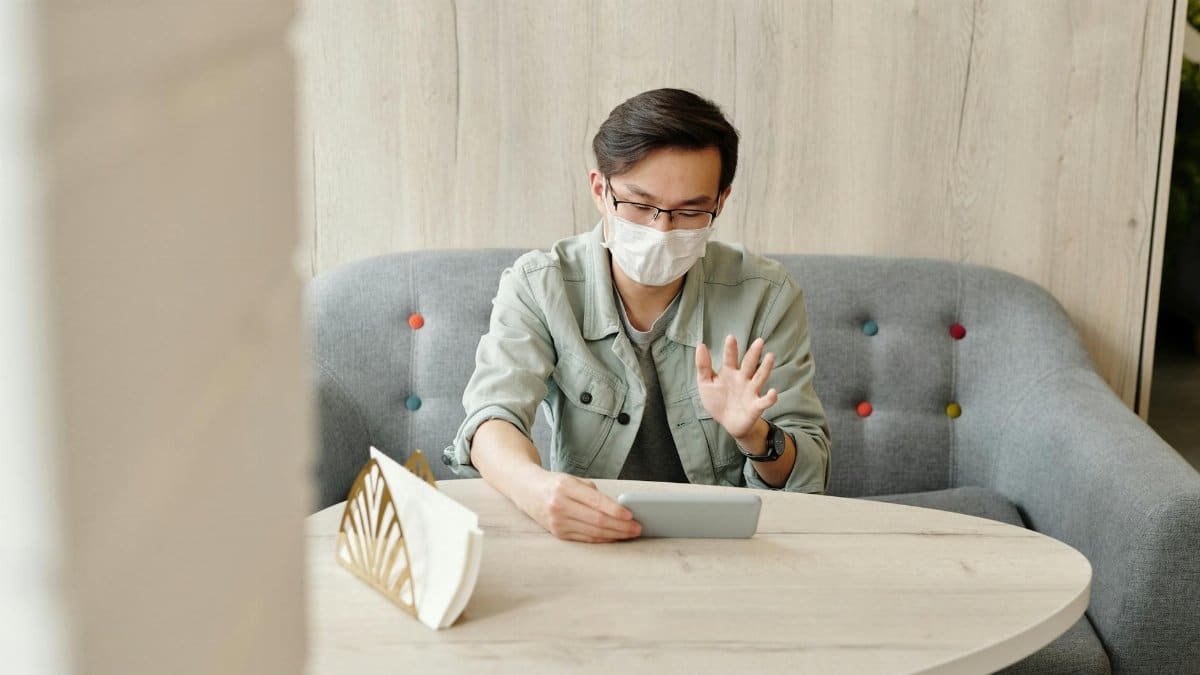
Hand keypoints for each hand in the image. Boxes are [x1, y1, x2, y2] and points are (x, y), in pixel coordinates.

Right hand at [512, 468, 641, 542]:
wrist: (527, 490)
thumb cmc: (555, 484)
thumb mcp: (573, 480)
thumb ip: (593, 493)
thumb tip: (618, 509)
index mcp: (565, 487)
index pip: (596, 502)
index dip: (615, 510)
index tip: (631, 515)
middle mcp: (559, 505)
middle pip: (597, 520)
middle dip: (620, 526)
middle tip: (637, 528)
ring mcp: (557, 521)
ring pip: (593, 532)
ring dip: (615, 535)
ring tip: (630, 534)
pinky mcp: (558, 533)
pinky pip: (585, 538)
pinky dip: (602, 539)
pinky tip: (614, 537)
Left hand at [695, 335, 777, 438]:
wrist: (728, 423)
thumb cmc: (718, 400)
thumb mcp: (705, 383)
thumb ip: (703, 366)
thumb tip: (700, 345)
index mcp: (729, 372)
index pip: (730, 358)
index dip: (730, 349)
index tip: (731, 337)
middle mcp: (742, 379)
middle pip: (749, 364)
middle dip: (753, 353)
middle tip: (759, 341)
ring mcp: (751, 391)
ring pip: (759, 377)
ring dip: (765, 368)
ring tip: (770, 356)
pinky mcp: (756, 406)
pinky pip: (764, 401)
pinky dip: (770, 398)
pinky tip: (773, 392)